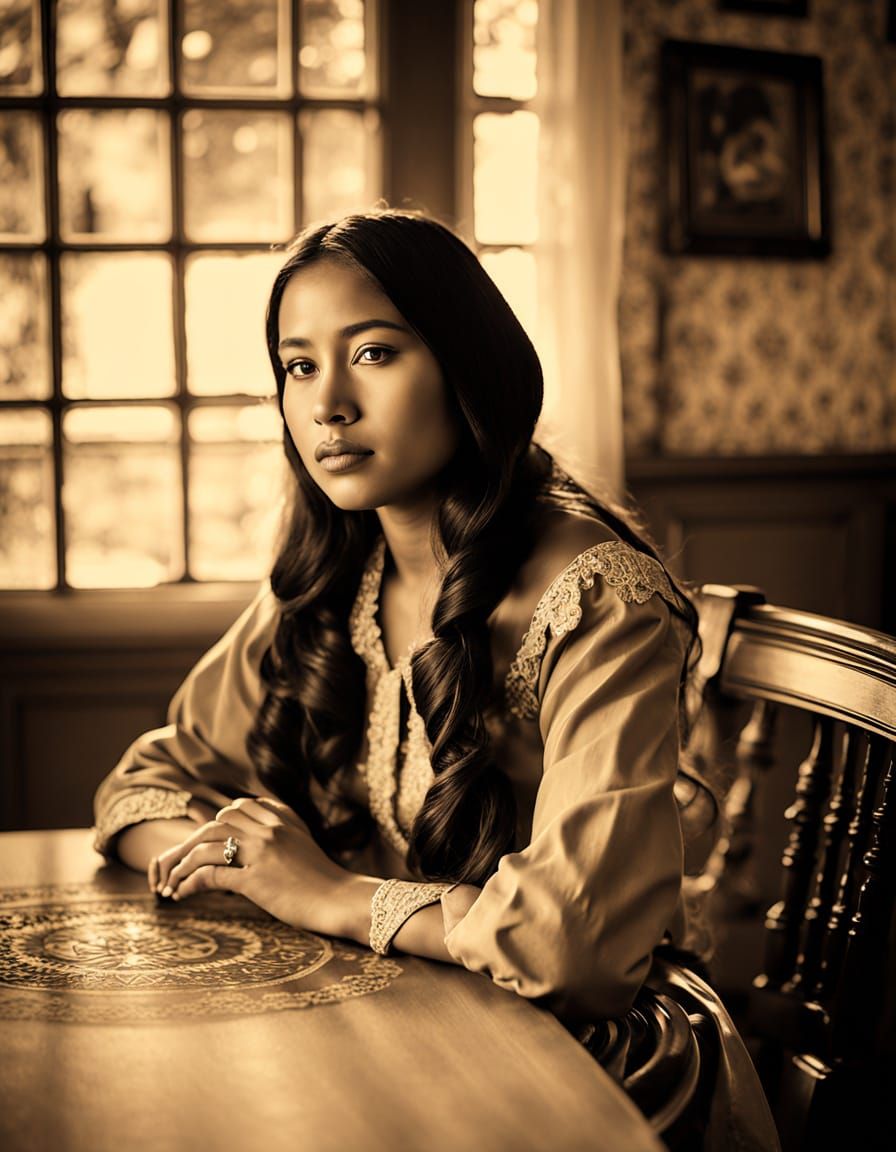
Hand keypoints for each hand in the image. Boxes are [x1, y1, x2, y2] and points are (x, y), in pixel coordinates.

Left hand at [151, 796, 353, 936]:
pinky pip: (211, 874)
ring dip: (181, 864)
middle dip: (190, 842)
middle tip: (176, 862)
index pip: (237, 807)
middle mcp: (270, 829)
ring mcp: (262, 852)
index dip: (216, 823)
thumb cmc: (324, 879)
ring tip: (170, 882)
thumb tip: (254, 837)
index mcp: (282, 818)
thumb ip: (282, 832)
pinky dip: (189, 883)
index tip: (205, 842)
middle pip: (216, 823)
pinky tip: (182, 894)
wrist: (343, 899)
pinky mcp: (256, 879)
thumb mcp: (303, 844)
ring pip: (206, 846)